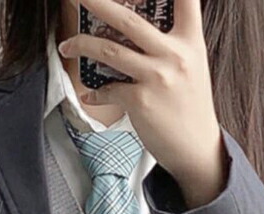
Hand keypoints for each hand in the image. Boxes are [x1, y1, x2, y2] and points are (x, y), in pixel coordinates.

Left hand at [58, 0, 228, 207]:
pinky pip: (108, 89)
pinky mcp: (140, 102)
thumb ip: (171, 41)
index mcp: (190, 40)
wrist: (196, 149)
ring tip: (67, 45)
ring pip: (109, 50)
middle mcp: (174, 54)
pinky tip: (89, 92)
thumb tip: (136, 25)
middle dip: (96, 2)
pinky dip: (94, 91)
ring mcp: (156, 78)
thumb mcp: (191, 64)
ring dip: (81, 44)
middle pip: (128, 18)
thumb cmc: (190, 106)